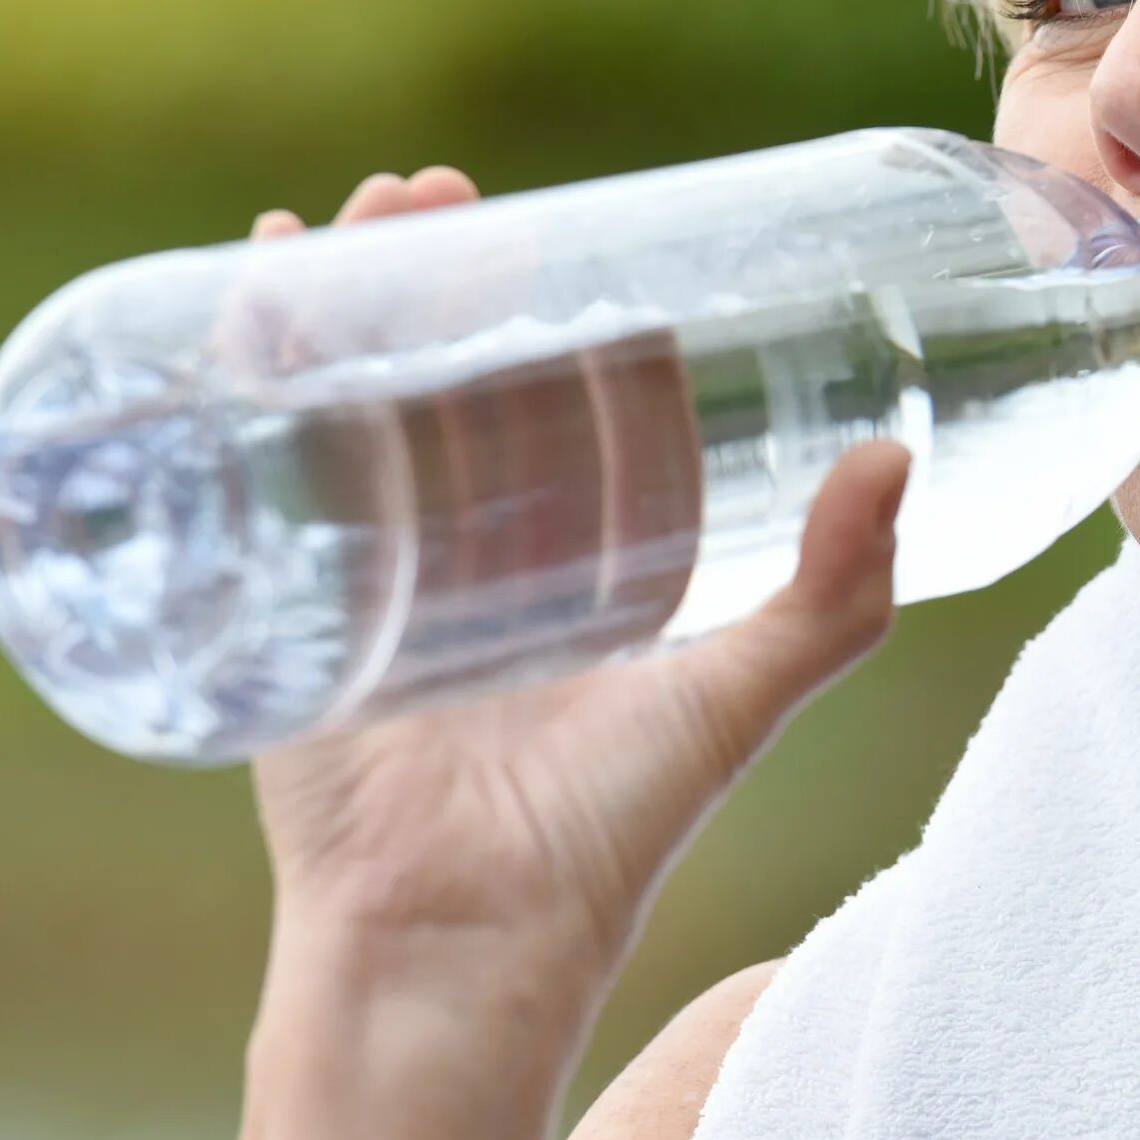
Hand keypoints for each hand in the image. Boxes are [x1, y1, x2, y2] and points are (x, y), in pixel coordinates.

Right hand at [244, 167, 907, 986]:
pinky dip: (245, 375)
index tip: (569, 223)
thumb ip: (837, 596)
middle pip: (451, 371)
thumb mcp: (734, 698)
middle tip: (435, 192)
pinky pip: (263, 465)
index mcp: (590, 554)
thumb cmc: (603, 838)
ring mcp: (381, 567)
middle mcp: (484, 548)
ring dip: (342, 299)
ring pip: (355, 397)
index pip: (572, 392)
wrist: (451, 948)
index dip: (563, 302)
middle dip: (437, 273)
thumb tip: (900, 450)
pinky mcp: (295, 601)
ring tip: (346, 217)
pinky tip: (240, 296)